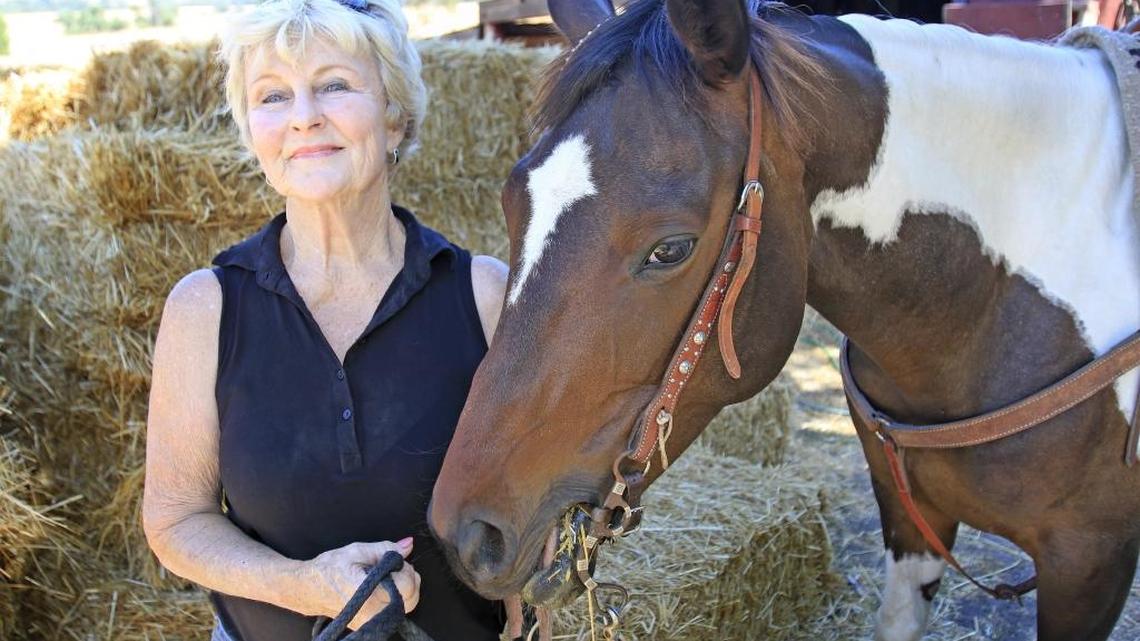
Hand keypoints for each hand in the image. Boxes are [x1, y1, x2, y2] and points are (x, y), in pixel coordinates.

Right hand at [303, 537, 421, 628]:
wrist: (309, 588)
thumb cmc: (329, 568)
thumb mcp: (357, 551)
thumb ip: (385, 549)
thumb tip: (408, 545)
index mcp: (371, 595)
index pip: (408, 585)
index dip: (405, 568)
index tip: (393, 560)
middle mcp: (373, 613)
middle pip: (412, 597)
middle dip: (408, 578)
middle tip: (390, 566)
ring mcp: (372, 621)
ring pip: (407, 605)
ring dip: (403, 587)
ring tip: (385, 575)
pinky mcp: (371, 623)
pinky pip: (395, 610)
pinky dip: (395, 596)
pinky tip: (382, 585)